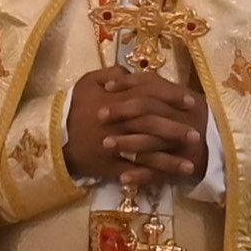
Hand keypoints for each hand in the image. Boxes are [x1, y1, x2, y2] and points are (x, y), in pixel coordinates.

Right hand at [63, 63, 211, 188]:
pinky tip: (170, 179)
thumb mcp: (87, 81)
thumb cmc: (74, 107)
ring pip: (148, 152)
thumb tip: (130, 72)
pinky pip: (135, 171)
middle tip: (196, 135)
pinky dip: (152, 175)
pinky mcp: (111, 166)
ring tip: (190, 165)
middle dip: (176, 131)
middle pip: (153, 125)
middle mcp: (119, 123)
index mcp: (116, 100)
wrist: (55, 137)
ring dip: (170, 159)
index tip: (191, 102)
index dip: (172, 98)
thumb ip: (111, 73)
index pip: (150, 96)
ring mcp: (116, 146)